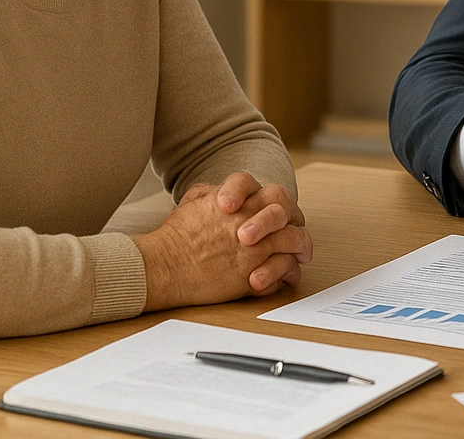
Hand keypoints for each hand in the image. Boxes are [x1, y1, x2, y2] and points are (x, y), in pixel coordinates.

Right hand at [133, 172, 312, 311]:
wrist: (163, 267)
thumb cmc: (175, 236)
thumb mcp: (194, 201)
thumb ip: (215, 192)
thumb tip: (228, 193)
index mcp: (236, 200)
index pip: (266, 190)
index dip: (275, 201)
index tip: (279, 213)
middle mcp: (248, 220)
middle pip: (285, 210)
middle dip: (294, 218)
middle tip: (296, 230)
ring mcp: (253, 248)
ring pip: (293, 240)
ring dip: (300, 246)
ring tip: (300, 253)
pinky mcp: (252, 274)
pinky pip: (284, 270)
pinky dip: (289, 272)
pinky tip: (287, 274)